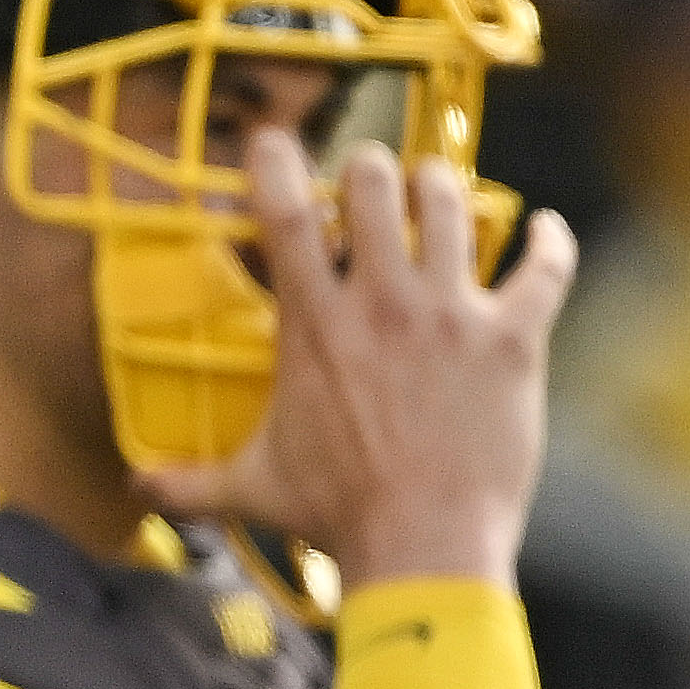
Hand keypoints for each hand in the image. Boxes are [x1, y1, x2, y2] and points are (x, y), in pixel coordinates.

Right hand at [135, 133, 578, 594]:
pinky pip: (544, 266)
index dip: (275, 161)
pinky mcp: (511, 340)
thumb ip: (192, 480)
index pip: (284, 212)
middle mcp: (382, 304)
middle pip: (375, 182)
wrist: (425, 547)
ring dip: (442, 189)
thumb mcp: (254, 489)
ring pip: (450, 205)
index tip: (272, 141)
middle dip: (372, 171)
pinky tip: (546, 232)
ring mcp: (452, 315)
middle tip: (373, 185)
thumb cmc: (336, 516)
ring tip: (437, 193)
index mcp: (314, 325)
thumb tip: (139, 488)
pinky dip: (550, 242)